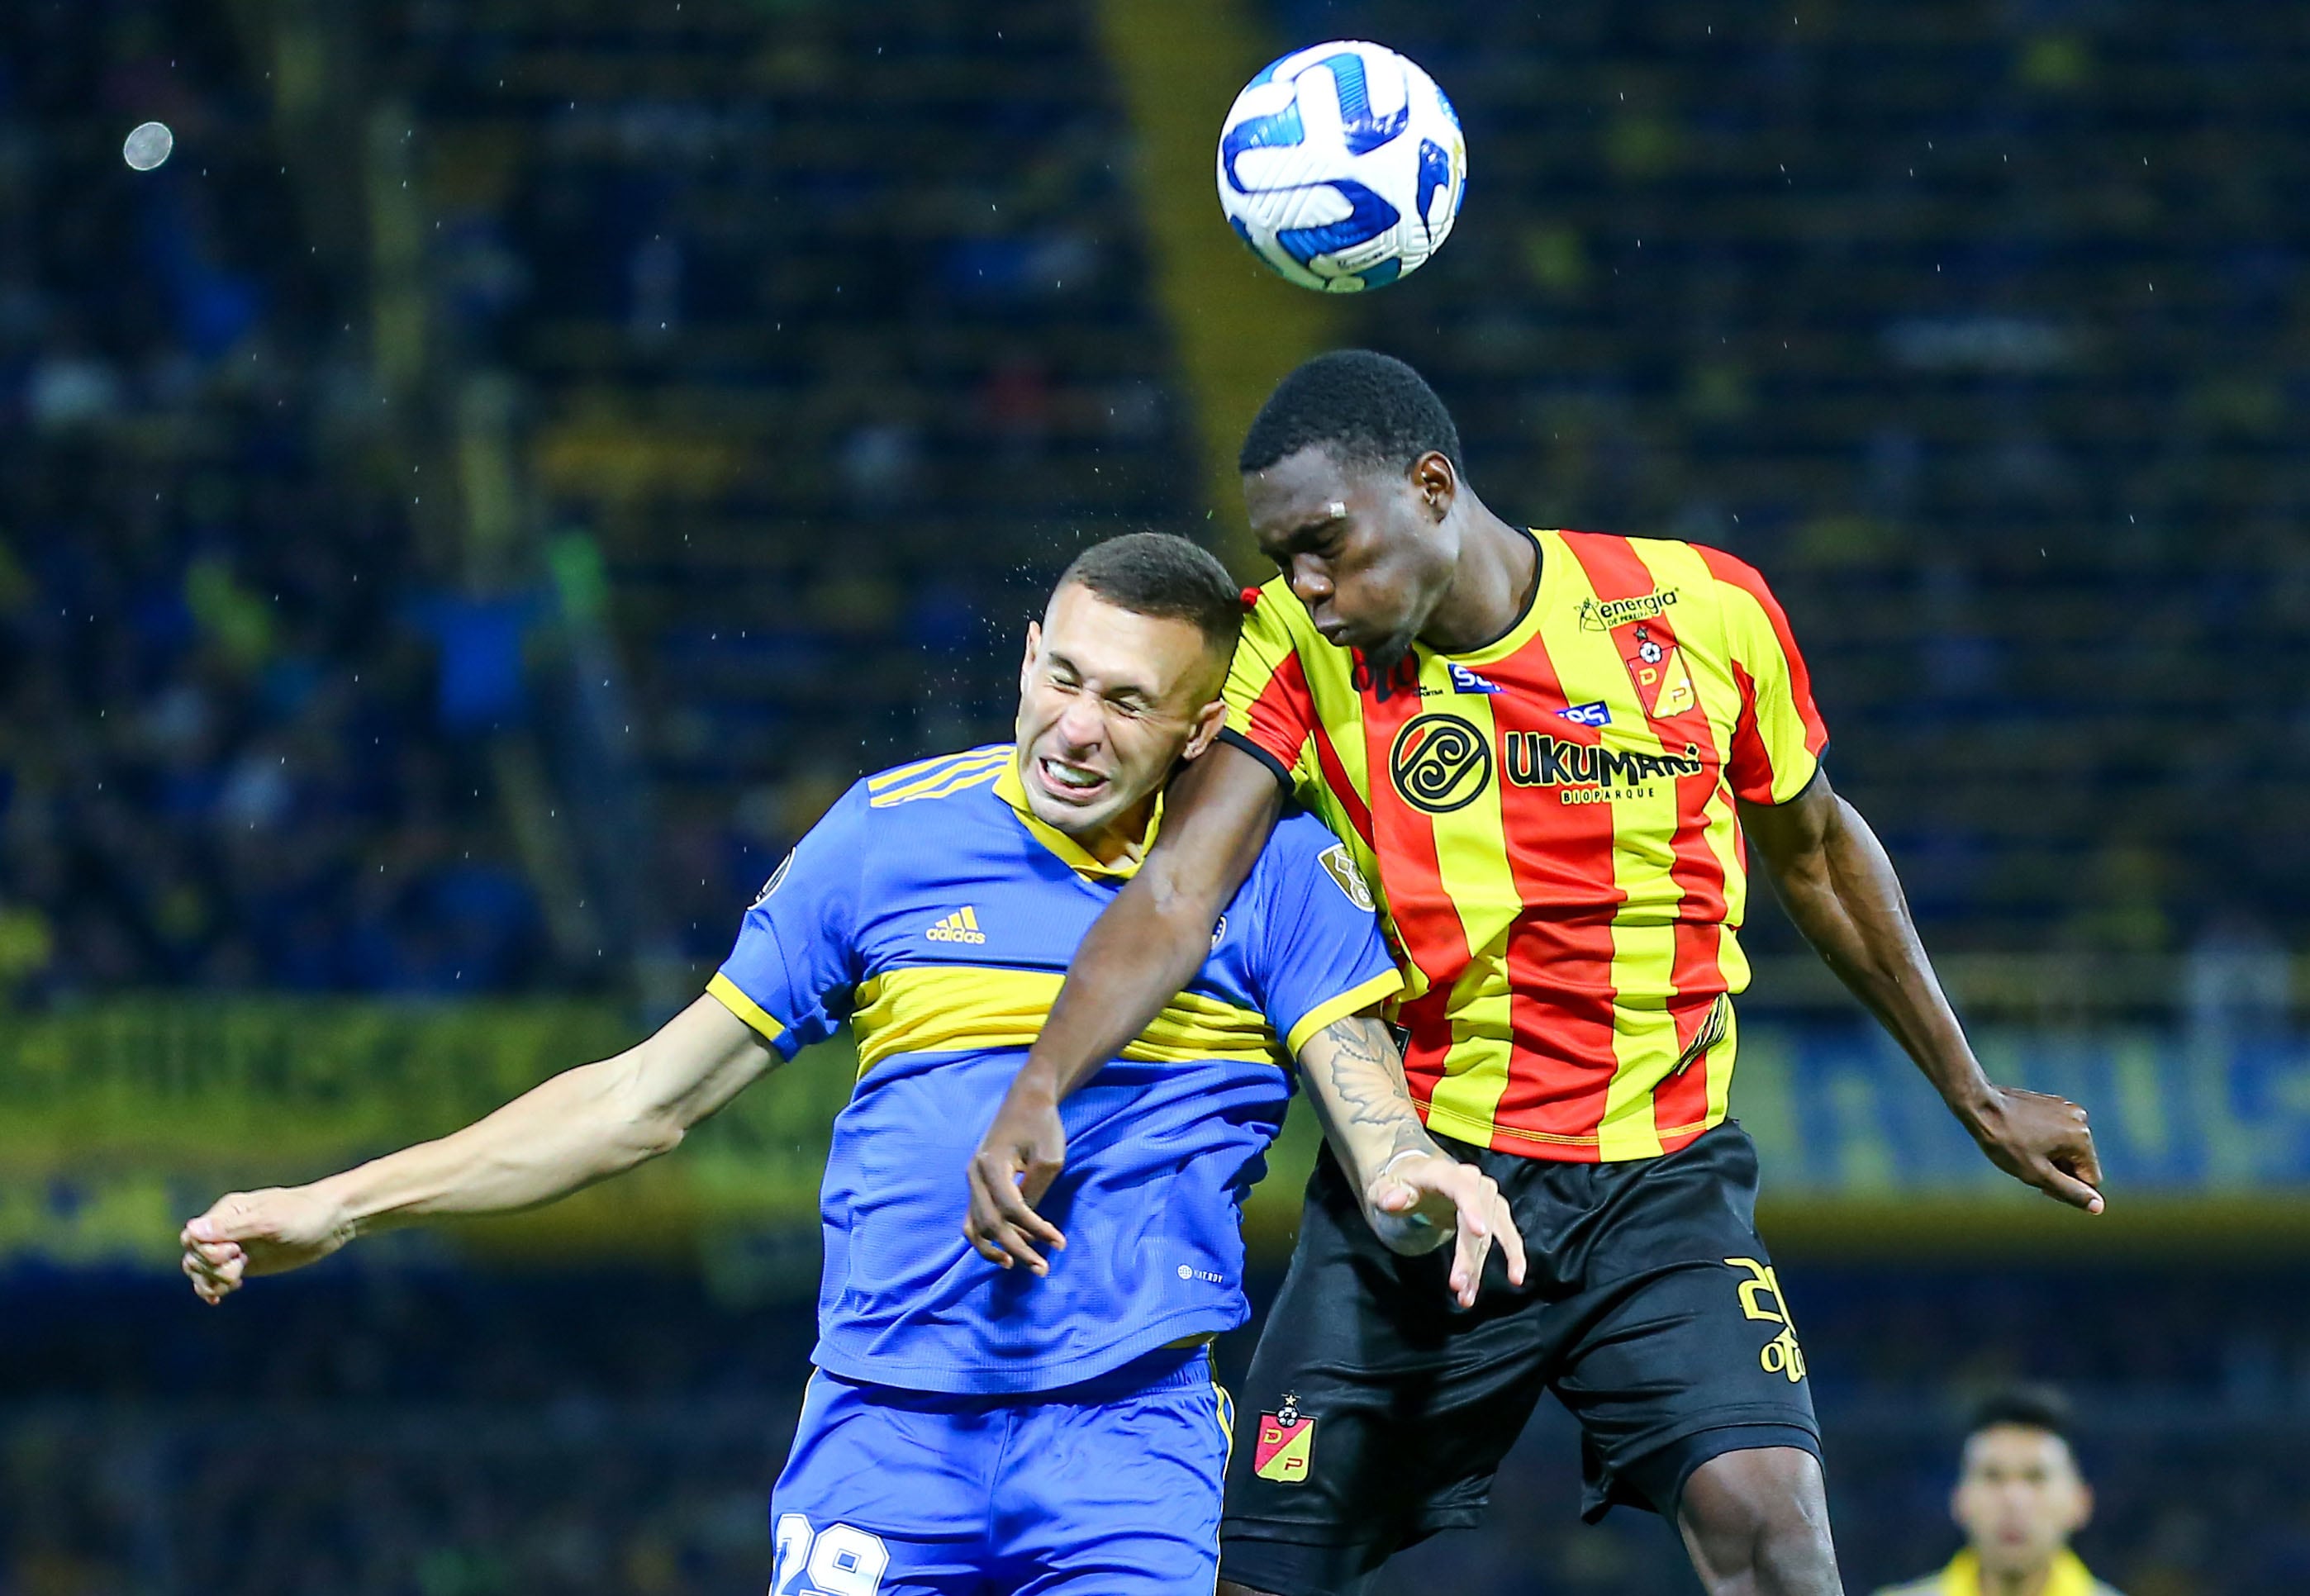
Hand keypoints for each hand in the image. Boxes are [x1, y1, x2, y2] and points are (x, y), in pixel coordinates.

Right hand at [180, 1186, 353, 1304]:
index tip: (234, 1252)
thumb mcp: (269, 1221)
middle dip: (211, 1268)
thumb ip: (231, 1228)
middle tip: (240, 1268)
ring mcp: (236, 1247)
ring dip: (210, 1281)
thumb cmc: (304, 1214)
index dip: (206, 1252)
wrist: (333, 1222)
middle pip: (195, 1256)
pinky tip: (220, 1296)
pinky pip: (218, 1278)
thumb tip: (191, 1230)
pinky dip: (214, 1288)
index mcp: (227, 1212)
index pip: (193, 1238)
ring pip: (202, 1269)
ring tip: (235, 1282)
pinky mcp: (247, 1262)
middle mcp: (227, 1229)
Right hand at [963, 1082, 1069, 1273]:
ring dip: (997, 1250)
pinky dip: (985, 1240)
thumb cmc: (1041, 1125)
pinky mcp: (976, 1186)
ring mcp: (972, 1181)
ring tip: (1020, 1265)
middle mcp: (974, 1175)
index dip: (1035, 1230)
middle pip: (991, 1223)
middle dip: (1018, 1249)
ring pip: (976, 1226)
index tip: (1060, 1243)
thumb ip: (1035, 1190)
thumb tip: (1027, 1223)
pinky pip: (973, 1220)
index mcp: (991, 1164)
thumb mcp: (1049, 1157)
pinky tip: (1004, 1253)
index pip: (1011, 1208)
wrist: (1026, 1101)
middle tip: (1043, 1268)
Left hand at [1365, 1152, 1529, 1307]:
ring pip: (1493, 1234)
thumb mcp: (1384, 1186)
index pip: (1462, 1189)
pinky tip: (1515, 1277)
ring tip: (1468, 1295)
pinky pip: (1508, 1235)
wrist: (1419, 1176)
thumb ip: (1387, 1193)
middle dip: (1469, 1256)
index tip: (1478, 1232)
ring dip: (1482, 1266)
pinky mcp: (1496, 1211)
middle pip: (1477, 1221)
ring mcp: (1488, 1196)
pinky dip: (1513, 1256)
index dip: (1472, 1209)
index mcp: (1445, 1173)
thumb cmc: (1401, 1183)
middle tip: (1457, 1287)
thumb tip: (1394, 1200)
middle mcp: (1474, 1181)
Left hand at [1967, 1086, 2104, 1212]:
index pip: (2090, 1179)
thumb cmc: (2006, 1142)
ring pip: (2066, 1148)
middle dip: (2057, 1171)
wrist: (1980, 1105)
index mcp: (2082, 1137)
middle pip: (2079, 1162)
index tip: (2041, 1187)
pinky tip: (2022, 1139)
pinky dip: (2044, 1142)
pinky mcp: (2052, 1103)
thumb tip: (2098, 1207)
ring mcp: (2066, 1108)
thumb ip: (2070, 1192)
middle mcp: (2080, 1119)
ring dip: (2050, 1157)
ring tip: (2022, 1151)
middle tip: (2027, 1168)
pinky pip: (2056, 1132)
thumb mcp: (2038, 1174)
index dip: (2067, 1190)